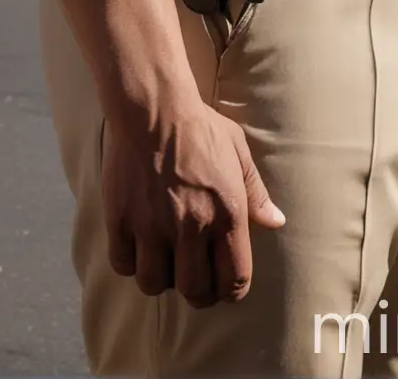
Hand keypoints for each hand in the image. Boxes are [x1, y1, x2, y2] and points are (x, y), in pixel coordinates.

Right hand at [102, 98, 284, 307]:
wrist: (152, 105)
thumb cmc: (199, 126)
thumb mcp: (238, 152)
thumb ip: (257, 193)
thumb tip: (276, 222)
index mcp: (227, 214)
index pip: (235, 280)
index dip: (232, 291)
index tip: (225, 286)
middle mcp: (191, 227)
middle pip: (195, 292)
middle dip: (198, 292)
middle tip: (194, 278)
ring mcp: (153, 225)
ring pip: (155, 284)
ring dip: (161, 278)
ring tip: (164, 261)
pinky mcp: (121, 219)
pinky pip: (123, 264)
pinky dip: (130, 262)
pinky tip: (138, 247)